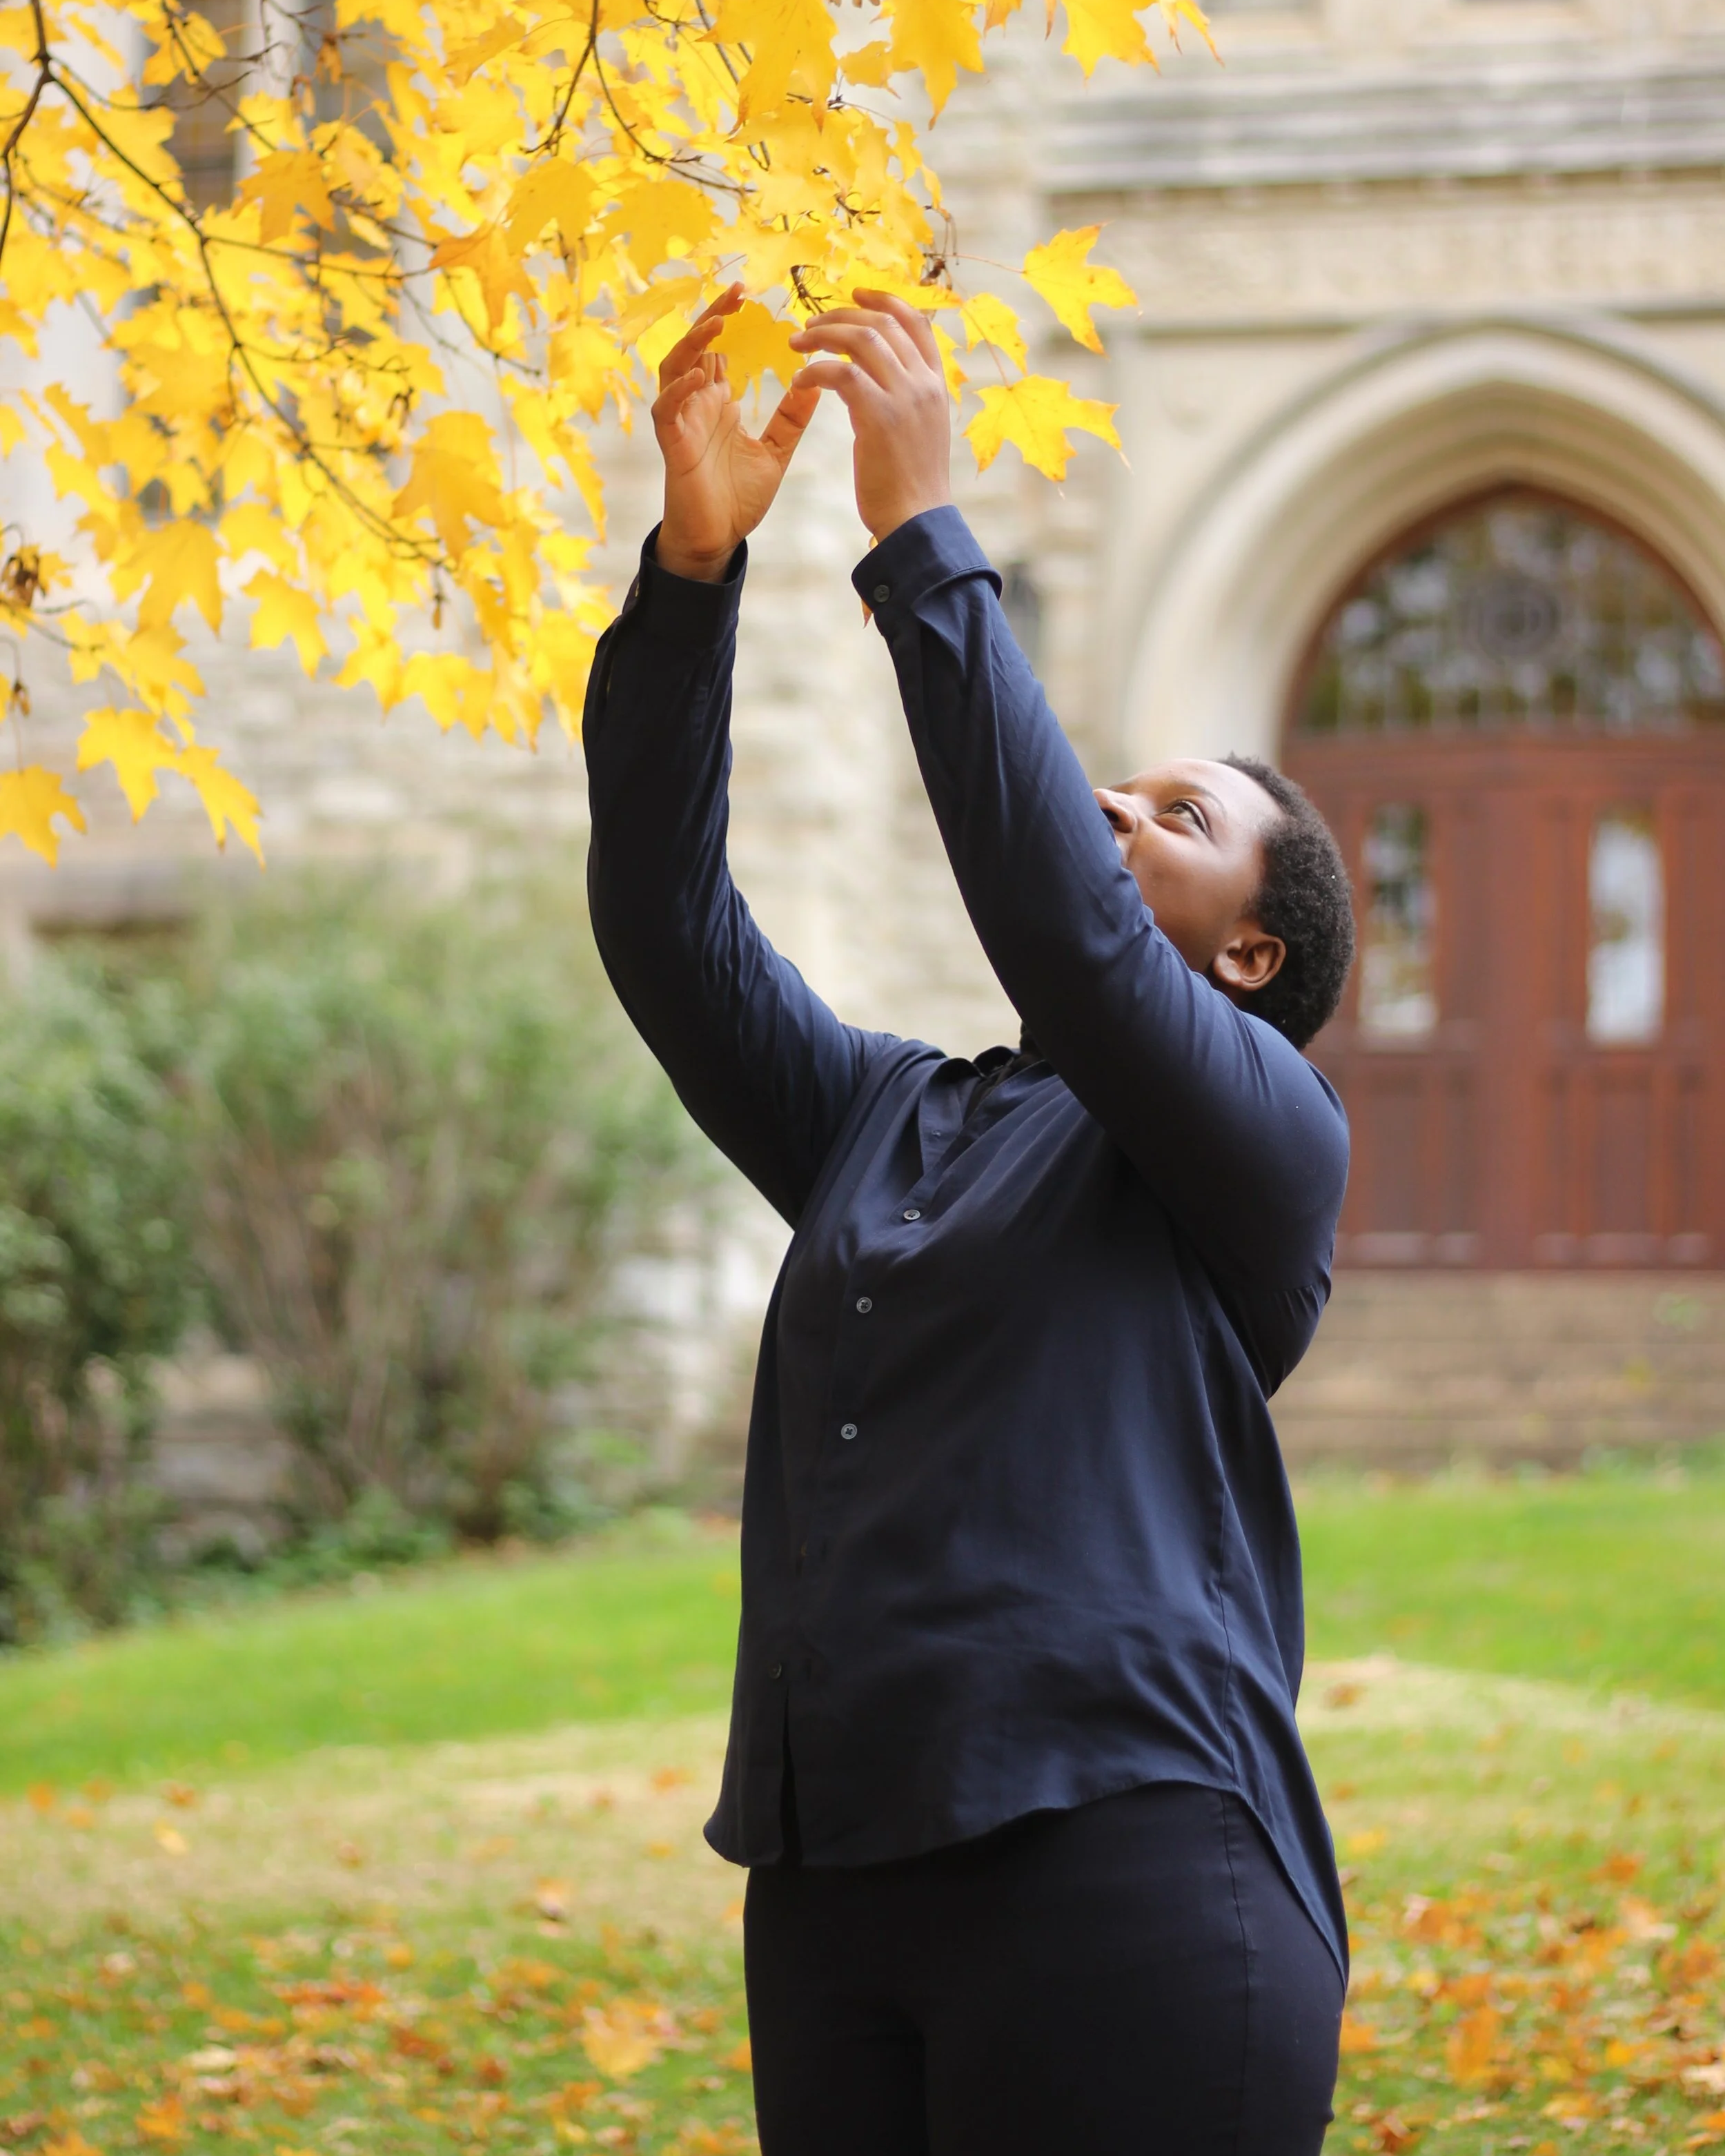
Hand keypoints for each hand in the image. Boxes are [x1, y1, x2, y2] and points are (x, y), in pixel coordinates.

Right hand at [653, 284, 821, 582]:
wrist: (717, 540)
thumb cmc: (738, 499)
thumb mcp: (776, 452)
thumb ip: (791, 419)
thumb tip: (816, 384)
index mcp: (718, 402)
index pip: (718, 350)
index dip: (729, 321)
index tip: (753, 297)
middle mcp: (697, 405)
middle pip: (695, 347)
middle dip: (713, 317)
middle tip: (738, 292)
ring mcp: (682, 422)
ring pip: (675, 368)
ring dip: (693, 344)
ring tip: (719, 324)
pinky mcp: (672, 444)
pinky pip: (667, 409)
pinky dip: (681, 390)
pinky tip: (703, 376)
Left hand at [787, 290, 951, 543]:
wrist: (917, 522)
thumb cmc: (912, 486)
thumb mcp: (919, 431)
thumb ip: (905, 399)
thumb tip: (879, 382)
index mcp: (936, 384)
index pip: (915, 322)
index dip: (885, 299)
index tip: (856, 293)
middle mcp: (924, 383)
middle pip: (883, 323)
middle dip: (843, 314)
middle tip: (811, 324)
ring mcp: (905, 397)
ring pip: (863, 338)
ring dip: (824, 335)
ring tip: (798, 344)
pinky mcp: (879, 416)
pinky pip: (841, 374)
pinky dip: (816, 370)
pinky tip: (800, 380)